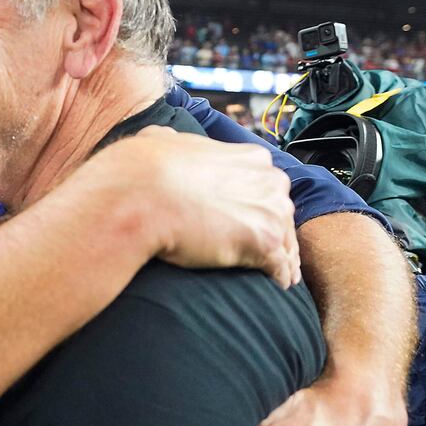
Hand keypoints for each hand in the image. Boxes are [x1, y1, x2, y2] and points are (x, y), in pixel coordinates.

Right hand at [96, 127, 299, 287]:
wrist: (138, 195)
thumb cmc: (142, 169)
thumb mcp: (161, 140)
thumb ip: (174, 141)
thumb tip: (164, 140)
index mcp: (250, 157)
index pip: (266, 186)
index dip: (257, 205)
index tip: (249, 219)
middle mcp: (268, 181)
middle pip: (281, 212)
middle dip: (273, 230)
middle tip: (264, 250)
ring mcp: (270, 211)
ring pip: (286, 241)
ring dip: (281, 258)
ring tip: (277, 275)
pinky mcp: (264, 242)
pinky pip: (280, 267)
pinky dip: (278, 277)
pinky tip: (274, 285)